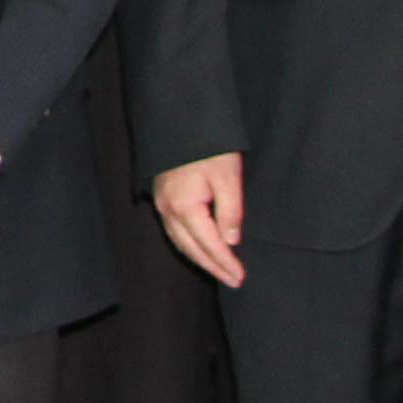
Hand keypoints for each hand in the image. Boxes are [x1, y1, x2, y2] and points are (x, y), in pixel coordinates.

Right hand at [153, 152, 245, 289]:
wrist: (180, 121)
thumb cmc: (207, 148)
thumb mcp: (228, 177)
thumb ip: (230, 211)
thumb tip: (231, 240)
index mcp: (185, 207)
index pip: (209, 245)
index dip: (225, 263)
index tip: (240, 277)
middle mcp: (169, 211)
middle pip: (192, 249)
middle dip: (213, 267)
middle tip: (233, 281)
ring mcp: (162, 205)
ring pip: (180, 243)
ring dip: (201, 260)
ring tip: (219, 271)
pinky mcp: (162, 199)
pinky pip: (174, 232)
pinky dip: (189, 246)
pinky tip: (199, 249)